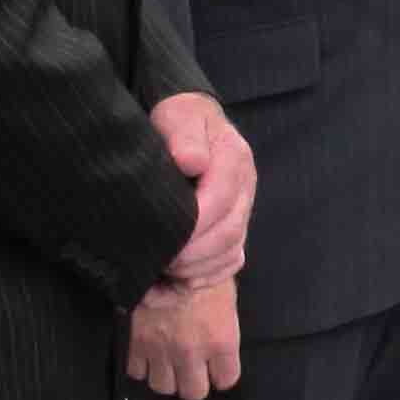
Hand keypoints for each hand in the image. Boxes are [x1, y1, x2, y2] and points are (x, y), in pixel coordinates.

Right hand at [127, 278, 240, 399]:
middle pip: (194, 392)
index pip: (227, 379)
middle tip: (189, 365)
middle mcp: (192, 352)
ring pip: (163, 386)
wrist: (162, 252)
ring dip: (165, 374)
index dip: (221, 373)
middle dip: (192, 380)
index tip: (216, 366)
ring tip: (165, 358)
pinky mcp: (135, 345)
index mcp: (221, 339)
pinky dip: (140, 364)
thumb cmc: (198, 266)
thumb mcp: (224, 294)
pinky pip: (136, 373)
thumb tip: (220, 336)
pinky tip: (146, 350)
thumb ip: (223, 323)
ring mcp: (161, 351)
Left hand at [149, 90, 252, 285]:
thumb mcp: (178, 115)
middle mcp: (244, 190)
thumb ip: (185, 135)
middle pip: (228, 235)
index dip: (192, 228)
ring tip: (159, 272)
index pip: (220, 203)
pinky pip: (227, 265)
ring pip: (229, 255)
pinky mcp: (233, 230)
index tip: (161, 239)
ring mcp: (241, 213)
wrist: (188, 122)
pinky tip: (169, 284)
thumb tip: (192, 161)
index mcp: (234, 161)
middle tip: (155, 261)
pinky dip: (201, 280)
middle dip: (190, 255)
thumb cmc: (178, 119)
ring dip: (194, 271)